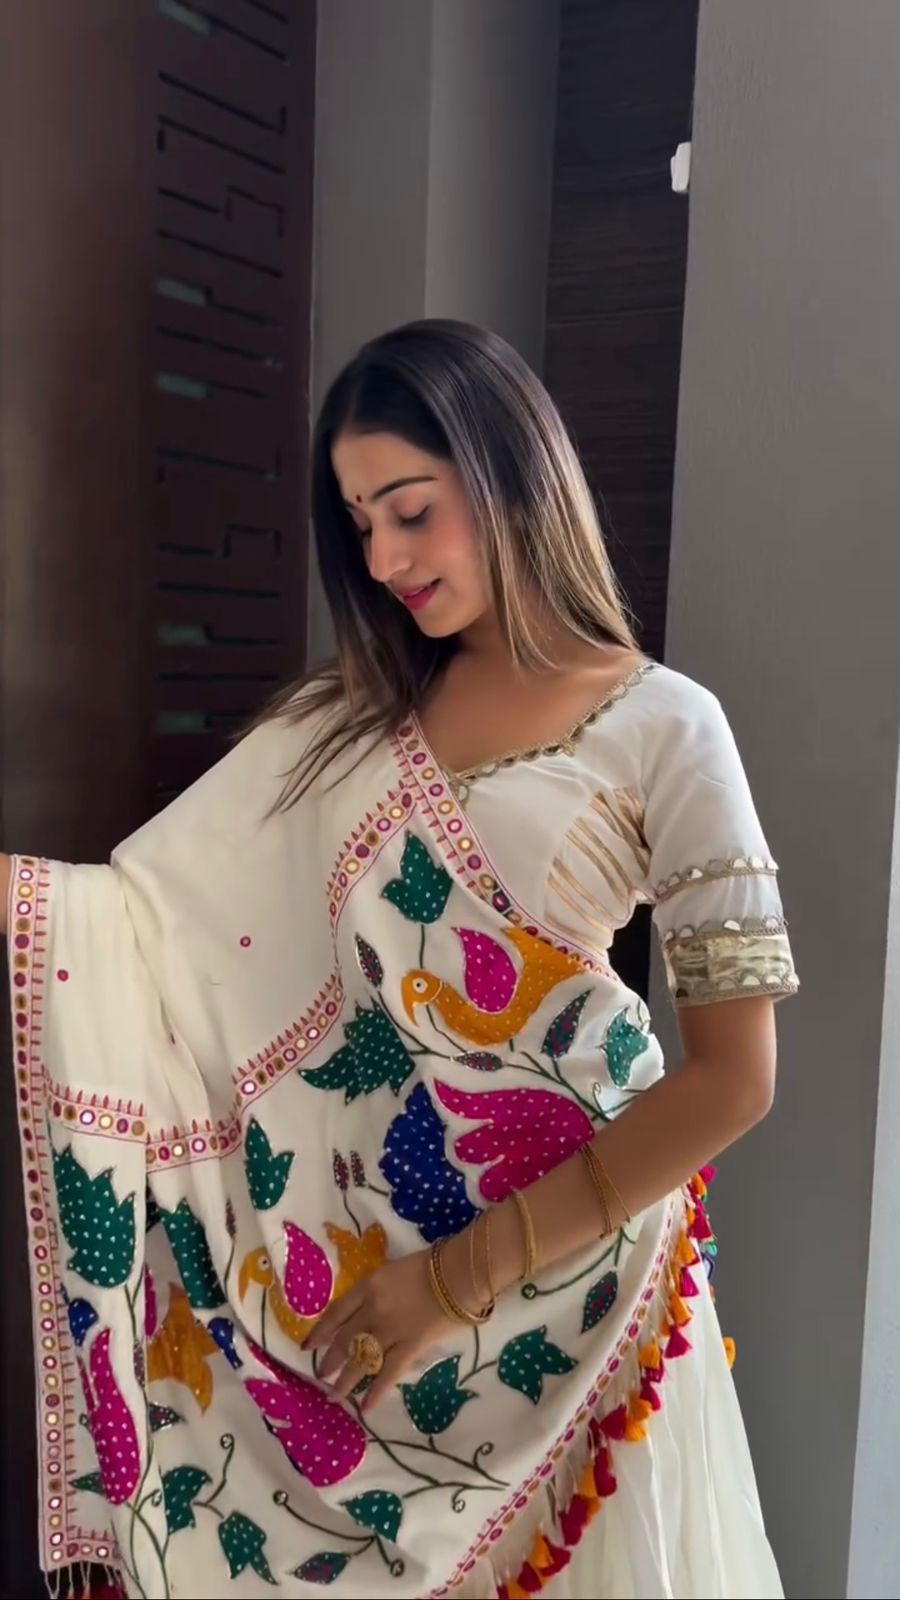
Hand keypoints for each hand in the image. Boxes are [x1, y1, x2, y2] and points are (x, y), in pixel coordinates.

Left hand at [305, 1247, 458, 1411]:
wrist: (458, 1274)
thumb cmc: (431, 1265)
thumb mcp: (394, 1270)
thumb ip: (379, 1290)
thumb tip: (369, 1308)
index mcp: (369, 1287)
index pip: (336, 1312)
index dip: (320, 1331)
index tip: (309, 1345)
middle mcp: (372, 1310)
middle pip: (344, 1339)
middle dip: (330, 1360)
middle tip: (321, 1375)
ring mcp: (390, 1331)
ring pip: (361, 1360)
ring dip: (345, 1381)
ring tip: (334, 1396)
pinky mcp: (410, 1347)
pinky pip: (389, 1373)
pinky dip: (377, 1391)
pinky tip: (366, 1407)